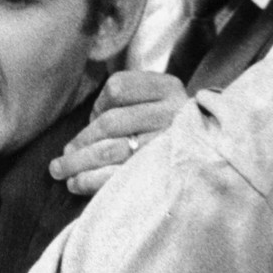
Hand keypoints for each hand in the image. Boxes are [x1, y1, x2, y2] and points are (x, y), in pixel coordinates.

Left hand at [48, 69, 187, 195]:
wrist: (214, 157)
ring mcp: (172, 141)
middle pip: (112, 123)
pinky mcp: (168, 169)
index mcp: (167, 87)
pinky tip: (77, 184)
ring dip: (80, 163)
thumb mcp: (153, 105)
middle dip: (80, 143)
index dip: (98, 105)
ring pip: (114, 149)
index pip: (118, 88)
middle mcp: (173, 112)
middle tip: (58, 162)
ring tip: (61, 172)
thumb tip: (75, 145)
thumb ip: (121, 108)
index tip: (93, 120)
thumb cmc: (167, 131)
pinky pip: (121, 174)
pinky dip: (94, 180)